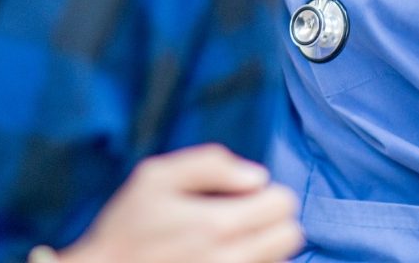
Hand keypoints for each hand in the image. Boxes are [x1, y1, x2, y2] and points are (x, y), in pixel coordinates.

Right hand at [58, 144, 303, 262]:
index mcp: (215, 224)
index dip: (265, 193)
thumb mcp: (154, 177)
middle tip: (241, 219)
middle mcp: (230, 260)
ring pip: (280, 261)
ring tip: (228, 243)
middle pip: (291, 235)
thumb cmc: (126, 227)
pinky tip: (224, 258)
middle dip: (272, 221)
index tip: (241, 197)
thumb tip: (257, 176)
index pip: (283, 203)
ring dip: (264, 248)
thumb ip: (210, 164)